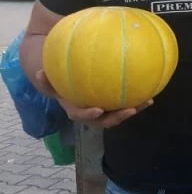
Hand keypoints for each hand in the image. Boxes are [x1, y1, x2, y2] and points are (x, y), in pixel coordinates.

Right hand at [35, 70, 152, 128]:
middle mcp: (90, 113)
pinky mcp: (114, 105)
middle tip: (130, 110)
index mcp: (75, 109)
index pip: (81, 115)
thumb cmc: (58, 81)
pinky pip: (126, 103)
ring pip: (119, 113)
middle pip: (105, 120)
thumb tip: (39, 72)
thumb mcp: (49, 81)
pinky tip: (151, 91)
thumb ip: (45, 80)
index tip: (98, 109)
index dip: (89, 114)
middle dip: (118, 117)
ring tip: (147, 101)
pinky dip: (137, 100)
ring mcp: (104, 110)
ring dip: (133, 109)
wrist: (66, 84)